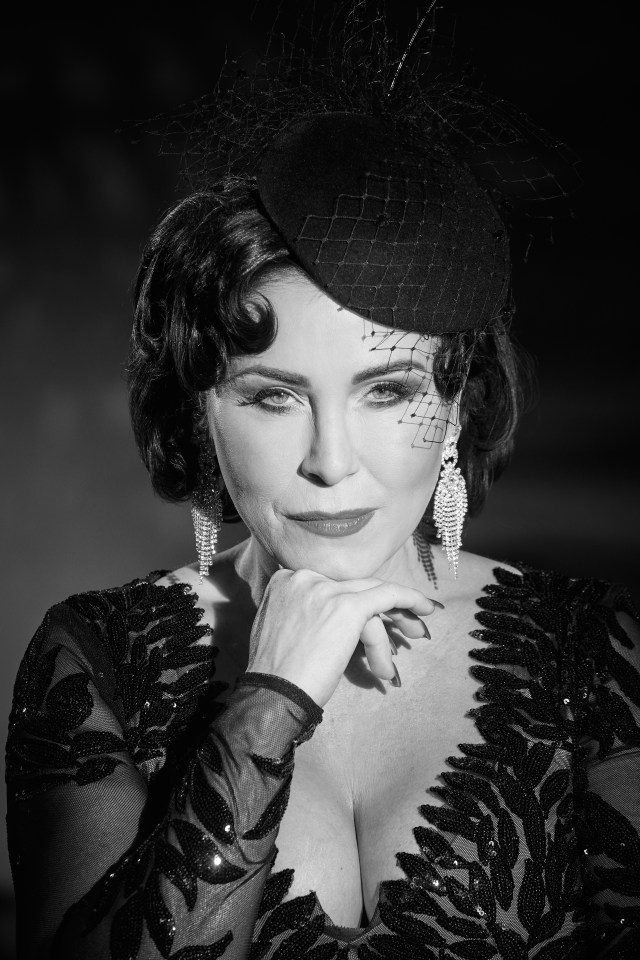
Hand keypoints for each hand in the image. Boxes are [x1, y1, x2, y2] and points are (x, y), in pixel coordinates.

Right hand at [246, 568, 439, 707]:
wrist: (272, 695)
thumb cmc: (276, 676)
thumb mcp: (280, 629)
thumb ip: (302, 613)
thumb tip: (329, 622)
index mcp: (286, 580)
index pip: (333, 587)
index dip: (358, 601)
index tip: (372, 620)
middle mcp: (305, 577)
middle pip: (355, 586)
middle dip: (384, 605)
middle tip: (408, 623)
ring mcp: (326, 590)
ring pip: (372, 597)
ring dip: (398, 619)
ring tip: (417, 637)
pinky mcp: (348, 607)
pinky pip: (388, 595)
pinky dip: (411, 599)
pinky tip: (428, 609)